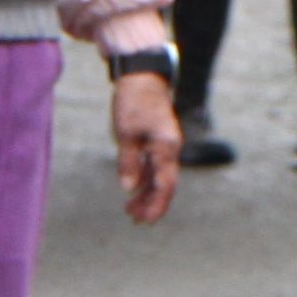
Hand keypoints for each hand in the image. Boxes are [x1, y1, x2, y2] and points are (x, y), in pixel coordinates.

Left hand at [109, 73, 182, 224]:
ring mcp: (165, 145)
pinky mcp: (158, 140)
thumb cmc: (133, 102)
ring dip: (147, 193)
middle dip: (151, 204)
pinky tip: (134, 188)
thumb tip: (128, 188)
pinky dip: (145, 179)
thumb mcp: (125, 133)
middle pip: (165, 184)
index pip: (165, 184)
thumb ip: (129, 162)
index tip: (145, 220)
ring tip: (130, 210)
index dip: (156, 205)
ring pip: (159, 176)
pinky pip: (155, 166)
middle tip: (134, 219)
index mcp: (166, 147)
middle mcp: (170, 148)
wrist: (142, 75)